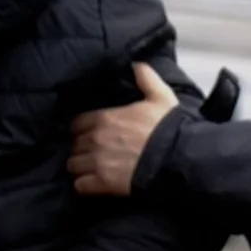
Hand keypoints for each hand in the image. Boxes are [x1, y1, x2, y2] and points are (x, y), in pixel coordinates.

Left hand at [69, 62, 179, 196]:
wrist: (177, 158)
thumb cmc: (169, 128)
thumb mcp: (161, 97)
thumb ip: (146, 79)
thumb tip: (136, 65)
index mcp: (105, 118)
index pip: (77, 122)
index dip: (81, 128)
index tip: (88, 132)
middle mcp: (95, 139)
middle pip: (73, 144)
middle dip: (80, 148)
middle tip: (90, 152)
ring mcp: (97, 162)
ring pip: (72, 165)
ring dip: (79, 166)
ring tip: (89, 169)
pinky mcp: (102, 183)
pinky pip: (80, 186)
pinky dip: (83, 185)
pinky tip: (91, 184)